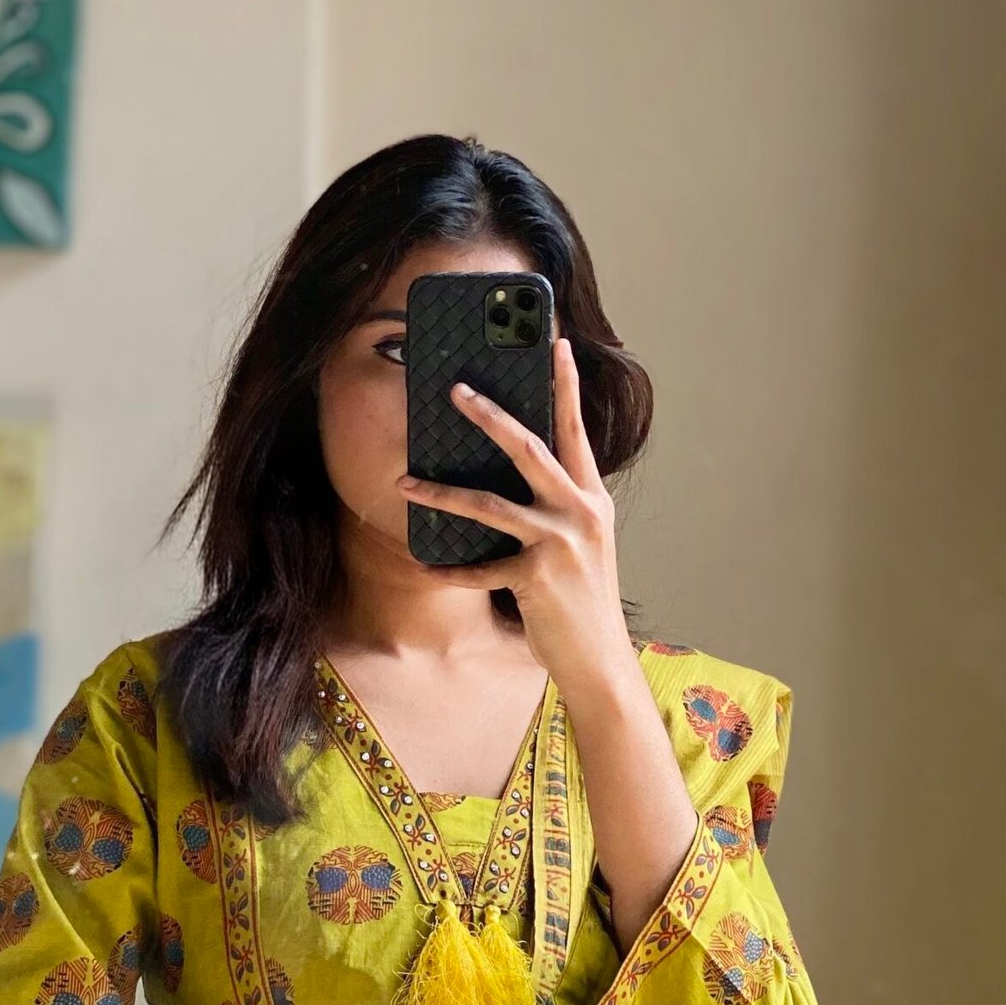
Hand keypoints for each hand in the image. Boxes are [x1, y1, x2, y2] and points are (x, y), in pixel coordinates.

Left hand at [395, 335, 634, 695]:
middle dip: (488, 416)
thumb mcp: (581, 545)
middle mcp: (579, 513)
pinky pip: (479, 569)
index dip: (565, 386)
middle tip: (456, 389)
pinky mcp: (534, 579)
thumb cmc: (582, 600)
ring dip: (442, 492)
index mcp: (590, 499)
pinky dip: (449, 571)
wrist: (599, 660)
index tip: (554, 344)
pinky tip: (426, 568)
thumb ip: (559, 507)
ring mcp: (558, 545)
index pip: (574, 430)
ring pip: (489, 505)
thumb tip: (519, 476)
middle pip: (528, 449)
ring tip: (406, 482)